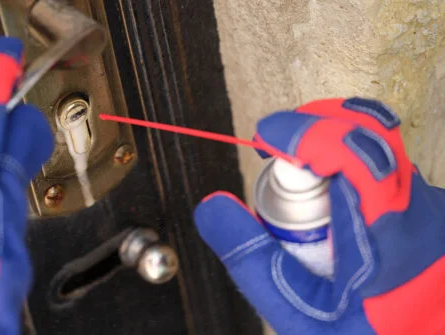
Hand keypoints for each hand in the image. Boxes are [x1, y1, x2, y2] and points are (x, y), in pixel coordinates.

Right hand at [195, 97, 444, 333]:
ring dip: (331, 148)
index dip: (303, 133)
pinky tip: (328, 205)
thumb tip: (213, 206)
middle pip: (369, 134)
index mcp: (389, 240)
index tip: (265, 137)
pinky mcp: (427, 208)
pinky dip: (348, 167)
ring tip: (299, 184)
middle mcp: (420, 213)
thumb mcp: (297, 316)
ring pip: (378, 145)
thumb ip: (252, 261)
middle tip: (276, 149)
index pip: (353, 155)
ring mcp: (430, 207)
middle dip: (312, 129)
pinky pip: (386, 164)